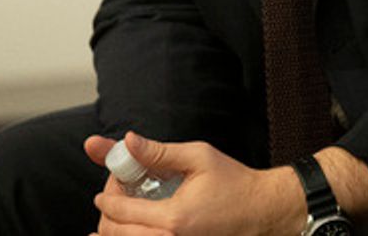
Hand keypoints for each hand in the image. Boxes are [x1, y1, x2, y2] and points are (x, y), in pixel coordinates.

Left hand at [82, 132, 305, 235]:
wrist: (261, 211)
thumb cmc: (234, 183)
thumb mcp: (198, 157)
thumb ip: (159, 151)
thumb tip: (128, 141)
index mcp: (173, 218)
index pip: (121, 212)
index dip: (107, 196)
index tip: (106, 187)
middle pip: (116, 234)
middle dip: (109, 213)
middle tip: (116, 194)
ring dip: (117, 228)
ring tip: (120, 211)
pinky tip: (130, 229)